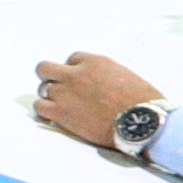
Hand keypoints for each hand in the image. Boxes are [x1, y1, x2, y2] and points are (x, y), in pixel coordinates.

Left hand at [31, 52, 161, 146]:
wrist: (140, 123)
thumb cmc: (142, 101)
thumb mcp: (125, 76)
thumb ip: (105, 75)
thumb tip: (100, 83)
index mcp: (94, 62)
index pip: (73, 59)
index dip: (75, 71)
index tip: (82, 82)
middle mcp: (75, 74)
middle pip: (46, 68)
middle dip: (51, 77)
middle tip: (62, 89)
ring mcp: (65, 92)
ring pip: (42, 88)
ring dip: (50, 96)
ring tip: (62, 106)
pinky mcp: (60, 112)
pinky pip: (39, 107)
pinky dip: (45, 111)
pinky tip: (55, 116)